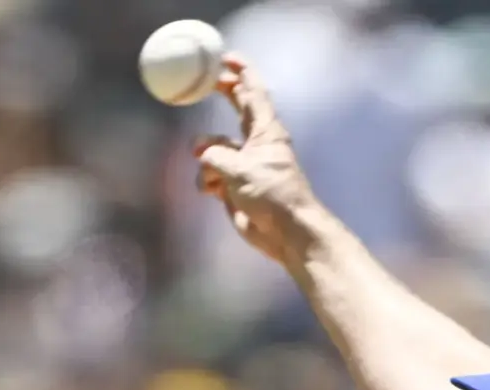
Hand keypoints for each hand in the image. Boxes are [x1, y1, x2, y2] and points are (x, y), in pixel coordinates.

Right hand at [194, 55, 319, 265]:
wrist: (287, 233)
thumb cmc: (273, 196)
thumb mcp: (239, 169)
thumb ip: (215, 155)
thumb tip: (203, 156)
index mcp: (266, 131)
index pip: (254, 92)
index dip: (241, 71)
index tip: (226, 57)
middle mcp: (257, 143)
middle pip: (237, 108)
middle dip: (223, 94)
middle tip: (206, 80)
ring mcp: (246, 164)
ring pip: (214, 147)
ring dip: (205, 157)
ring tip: (211, 174)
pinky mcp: (236, 186)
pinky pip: (211, 175)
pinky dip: (207, 182)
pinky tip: (212, 192)